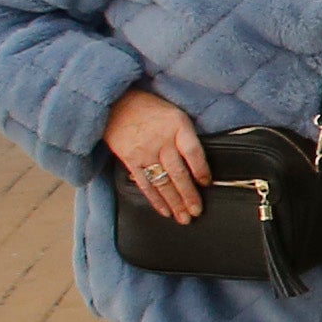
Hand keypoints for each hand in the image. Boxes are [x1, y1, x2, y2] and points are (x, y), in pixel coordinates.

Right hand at [104, 88, 209, 222]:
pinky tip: (164, 211)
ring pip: (163, 182)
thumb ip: (187, 135)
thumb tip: (200, 163)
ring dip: (174, 203)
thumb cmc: (149, 108)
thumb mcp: (175, 114)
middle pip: (179, 173)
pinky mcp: (130, 160)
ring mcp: (145, 152)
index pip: (193, 152)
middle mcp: (162, 141)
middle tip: (197, 212)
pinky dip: (155, 200)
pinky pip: (144, 184)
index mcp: (178, 126)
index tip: (207, 183)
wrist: (114, 103)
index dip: (202, 169)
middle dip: (189, 195)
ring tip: (184, 218)